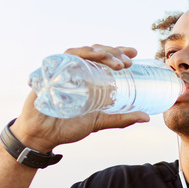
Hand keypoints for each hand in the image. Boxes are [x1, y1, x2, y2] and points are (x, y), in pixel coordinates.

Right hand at [11, 45, 150, 151]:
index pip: (103, 58)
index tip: (134, 54)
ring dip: (101, 53)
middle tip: (128, 62)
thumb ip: (120, 118)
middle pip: (95, 52)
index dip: (118, 52)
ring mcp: (62, 69)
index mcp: (86, 77)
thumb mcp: (99, 121)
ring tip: (117, 64)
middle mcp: (74, 70)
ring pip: (82, 51)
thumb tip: (146, 117)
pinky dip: (80, 54)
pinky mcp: (50, 72)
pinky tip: (93, 56)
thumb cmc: (67, 127)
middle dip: (113, 53)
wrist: (42, 136)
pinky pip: (64, 57)